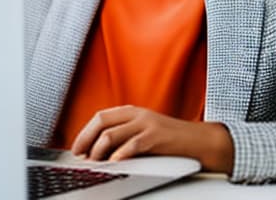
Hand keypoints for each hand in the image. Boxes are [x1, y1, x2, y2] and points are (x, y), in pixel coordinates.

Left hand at [70, 105, 233, 173]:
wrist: (198, 141)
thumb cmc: (169, 140)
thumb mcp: (143, 132)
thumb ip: (124, 136)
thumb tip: (99, 151)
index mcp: (131, 112)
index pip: (100, 117)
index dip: (85, 132)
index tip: (76, 147)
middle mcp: (136, 114)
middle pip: (101, 121)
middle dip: (86, 139)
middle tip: (79, 155)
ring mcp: (145, 123)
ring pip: (112, 133)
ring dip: (98, 150)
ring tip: (94, 162)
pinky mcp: (155, 136)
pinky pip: (132, 144)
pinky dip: (120, 154)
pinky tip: (113, 162)